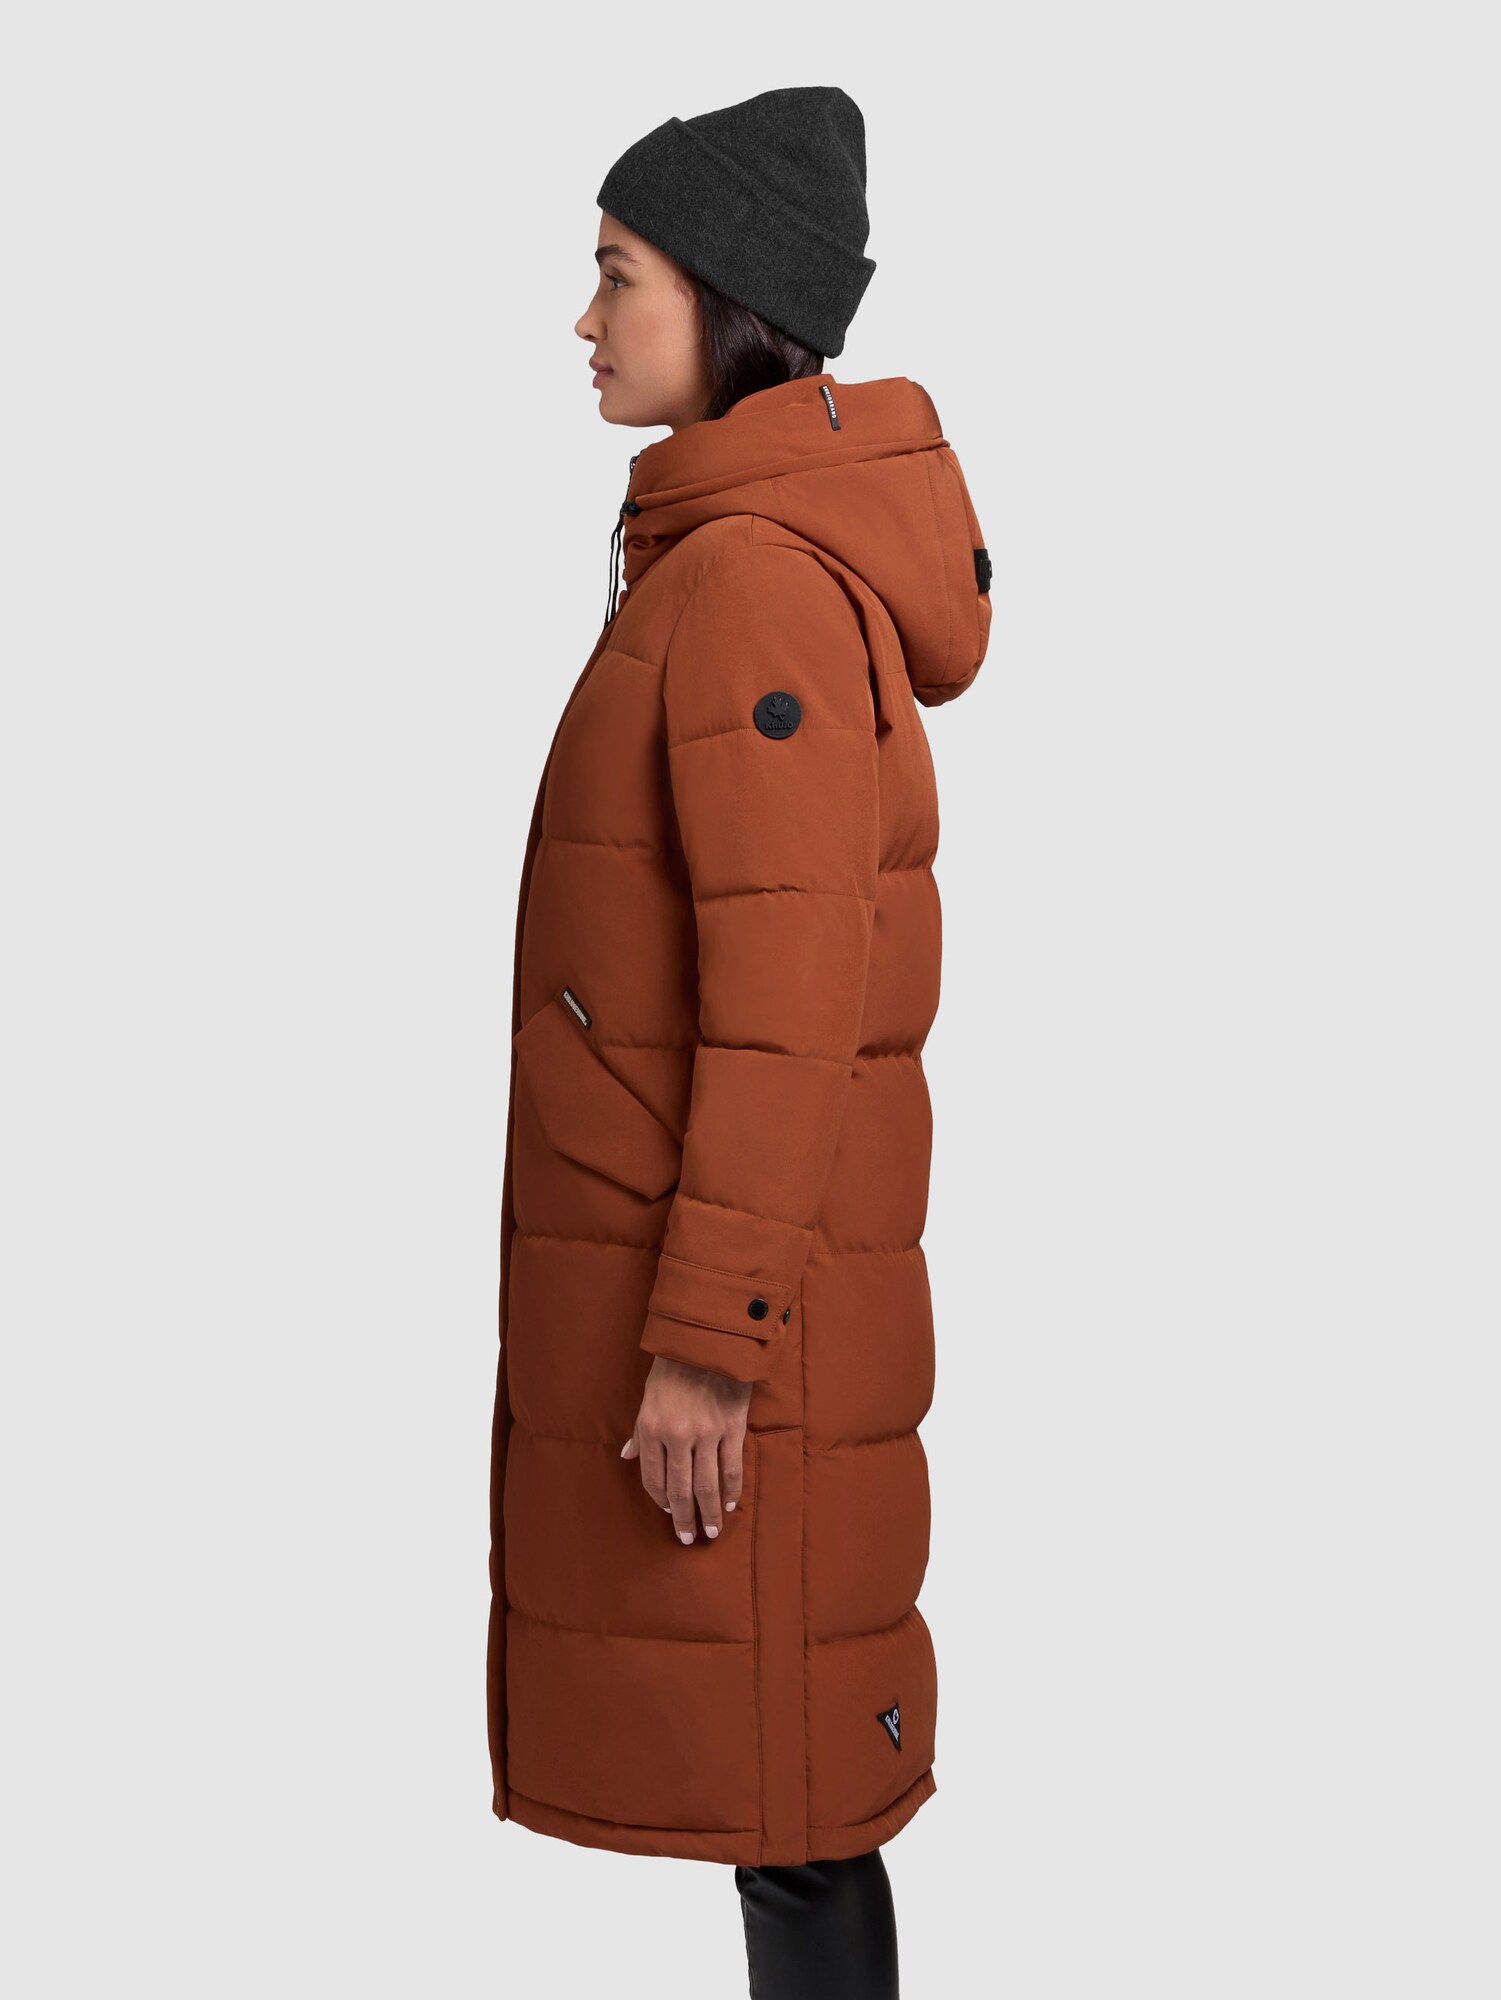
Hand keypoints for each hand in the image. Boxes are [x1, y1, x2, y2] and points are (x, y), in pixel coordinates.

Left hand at [621, 1354, 752, 1544]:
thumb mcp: (647, 1397)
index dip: (661, 1500)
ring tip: (711, 1531)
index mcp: (652, 1428)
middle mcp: (678, 1435)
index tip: (669, 1512)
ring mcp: (707, 1433)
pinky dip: (731, 1490)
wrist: (707, 1340)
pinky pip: (732, 1467)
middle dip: (684, 1517)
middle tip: (689, 1538)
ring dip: (709, 1513)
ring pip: (707, 1485)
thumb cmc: (673, 1367)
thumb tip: (628, 1456)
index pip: (653, 1478)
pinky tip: (729, 1504)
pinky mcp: (732, 1427)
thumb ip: (640, 1431)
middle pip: (681, 1489)